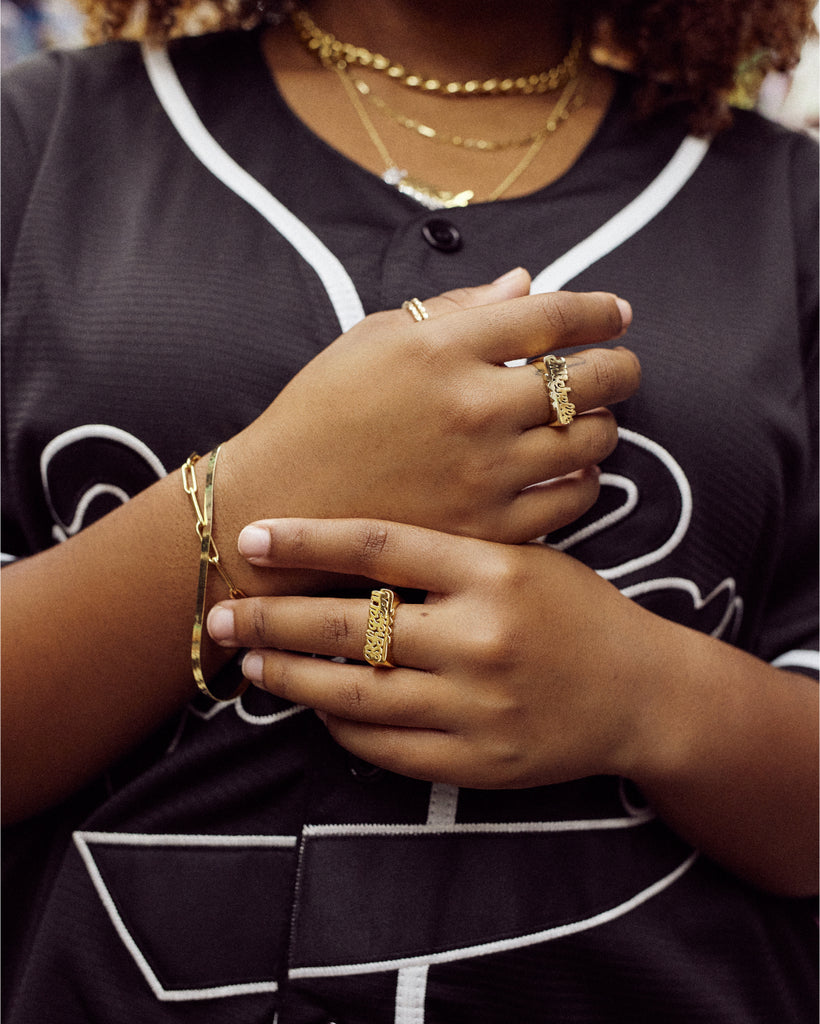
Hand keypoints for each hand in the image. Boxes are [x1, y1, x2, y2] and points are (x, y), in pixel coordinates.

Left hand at [208, 516, 653, 788]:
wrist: (640, 692)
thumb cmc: (575, 612)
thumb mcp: (524, 559)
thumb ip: (447, 555)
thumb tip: (343, 552)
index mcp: (493, 571)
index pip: (378, 546)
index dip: (307, 540)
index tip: (252, 537)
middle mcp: (481, 637)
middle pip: (350, 625)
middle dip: (272, 617)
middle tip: (219, 612)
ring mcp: (478, 706)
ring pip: (355, 694)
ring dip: (290, 677)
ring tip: (248, 661)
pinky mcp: (478, 762)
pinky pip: (385, 747)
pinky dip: (340, 725)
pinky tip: (315, 706)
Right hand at [220, 270, 640, 547]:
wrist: (281, 502)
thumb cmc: (321, 411)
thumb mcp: (373, 337)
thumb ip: (456, 307)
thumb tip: (527, 284)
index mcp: (442, 348)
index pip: (553, 316)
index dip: (599, 310)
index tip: (618, 313)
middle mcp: (472, 407)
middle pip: (590, 379)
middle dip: (622, 368)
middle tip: (623, 369)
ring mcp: (483, 472)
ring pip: (589, 442)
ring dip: (603, 425)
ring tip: (591, 420)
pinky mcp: (485, 527)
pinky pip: (570, 500)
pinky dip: (584, 480)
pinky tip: (572, 469)